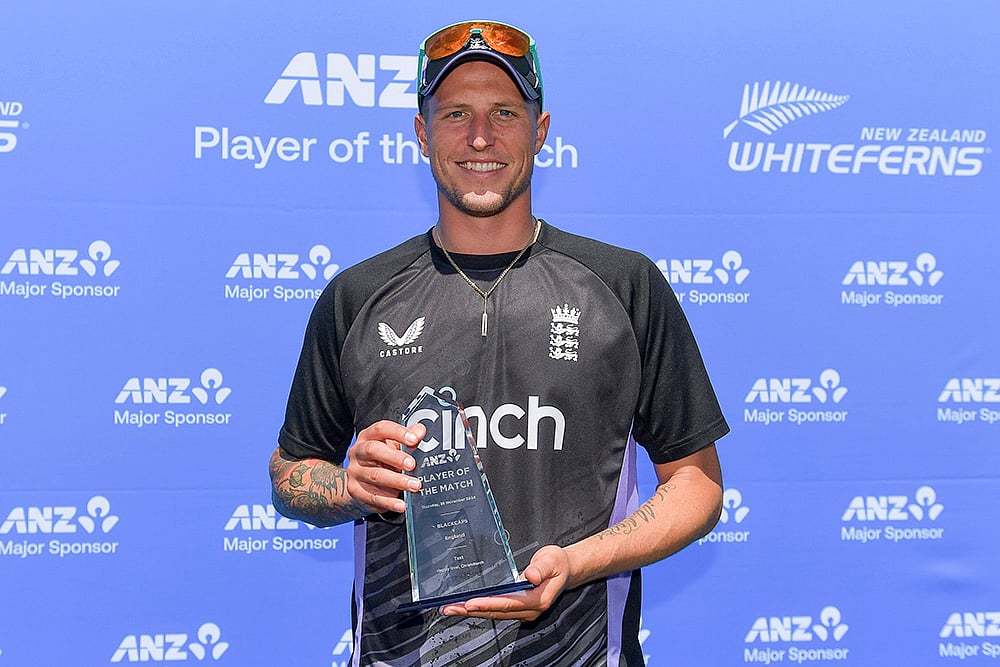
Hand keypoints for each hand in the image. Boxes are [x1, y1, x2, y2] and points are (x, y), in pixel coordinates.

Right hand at [346, 420, 425, 513]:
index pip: (381, 429)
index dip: (398, 433)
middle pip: (373, 450)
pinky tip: (401, 504)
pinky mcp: (355, 491)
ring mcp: (355, 472)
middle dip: (395, 458)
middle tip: (412, 465)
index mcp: (367, 437)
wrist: (357, 482)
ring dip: (397, 481)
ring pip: (375, 475)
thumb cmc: (380, 460)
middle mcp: (358, 452)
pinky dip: (389, 502)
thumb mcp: (392, 446)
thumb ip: (407, 437)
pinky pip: (373, 497)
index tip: (415, 440)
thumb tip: (421, 431)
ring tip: (414, 486)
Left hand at [439, 545, 571, 621]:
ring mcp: (524, 611)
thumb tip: (530, 576)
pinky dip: (480, 609)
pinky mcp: (518, 608)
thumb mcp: (552, 560)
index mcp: (538, 599)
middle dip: (471, 611)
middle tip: (450, 608)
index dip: (488, 603)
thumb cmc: (558, 564)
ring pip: (494, 613)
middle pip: (496, 612)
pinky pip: (497, 610)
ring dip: (472, 612)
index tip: (470, 603)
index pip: (508, 603)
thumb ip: (541, 568)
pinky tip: (467, 607)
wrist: (566, 570)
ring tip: (451, 609)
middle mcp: (530, 610)